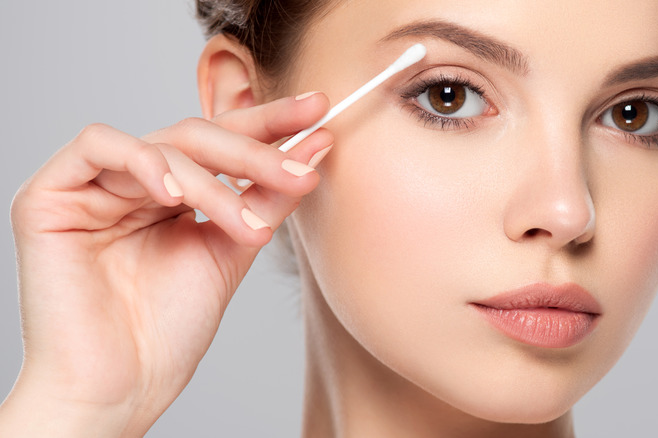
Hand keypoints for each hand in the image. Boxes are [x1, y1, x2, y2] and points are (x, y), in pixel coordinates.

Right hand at [0, 93, 332, 435]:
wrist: (120, 388)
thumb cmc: (168, 330)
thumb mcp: (233, 249)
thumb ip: (268, 197)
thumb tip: (316, 146)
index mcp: (172, 194)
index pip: (223, 143)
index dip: (270, 125)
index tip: (320, 112)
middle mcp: (134, 184)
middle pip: (199, 136)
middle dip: (256, 146)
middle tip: (302, 164)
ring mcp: (92, 186)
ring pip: (164, 146)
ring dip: (215, 181)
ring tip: (246, 225)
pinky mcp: (50, 194)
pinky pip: (98, 146)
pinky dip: (145, 162)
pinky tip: (175, 195)